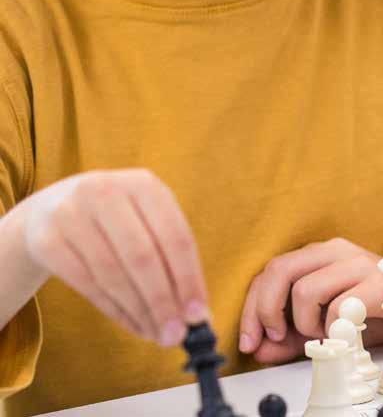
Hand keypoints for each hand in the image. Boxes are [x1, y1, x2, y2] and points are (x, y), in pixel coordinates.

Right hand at [21, 168, 208, 344]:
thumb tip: (198, 313)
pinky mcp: (46, 240)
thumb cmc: (118, 219)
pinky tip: (132, 324)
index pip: (175, 235)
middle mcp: (107, 191)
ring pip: (113, 274)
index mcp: (144, 184)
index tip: (198, 315)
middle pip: (143, 256)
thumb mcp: (147, 220)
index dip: (188, 278)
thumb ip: (172, 258)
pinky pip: (86, 284)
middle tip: (176, 335)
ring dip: (139, 311)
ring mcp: (72, 213)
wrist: (51, 209)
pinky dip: (114, 310)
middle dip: (163, 301)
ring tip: (157, 334)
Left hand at [239, 238, 382, 364]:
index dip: (252, 307)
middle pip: (280, 269)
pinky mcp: (377, 284)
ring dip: (306, 324)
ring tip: (324, 331)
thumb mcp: (323, 322)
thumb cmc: (372, 310)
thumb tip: (258, 348)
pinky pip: (337, 310)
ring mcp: (358, 264)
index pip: (271, 270)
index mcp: (321, 254)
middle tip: (276, 336)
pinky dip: (333, 331)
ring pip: (305, 291)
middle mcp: (336, 251)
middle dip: (266, 310)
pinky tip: (345, 332)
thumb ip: (290, 336)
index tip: (249, 340)